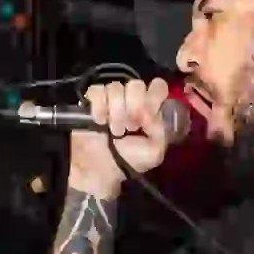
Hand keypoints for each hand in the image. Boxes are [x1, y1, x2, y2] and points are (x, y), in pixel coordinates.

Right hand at [69, 77, 171, 198]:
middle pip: (137, 85)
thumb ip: (160, 130)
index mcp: (152, 108)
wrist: (100, 169)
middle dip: (134, 107)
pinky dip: (99, 107)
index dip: (154, 98)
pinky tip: (99, 121)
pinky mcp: (93, 100)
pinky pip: (97, 91)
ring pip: (116, 87)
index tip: (147, 117)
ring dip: (115, 112)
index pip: (159, 86)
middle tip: (130, 128)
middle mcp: (133, 99)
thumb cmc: (130, 160)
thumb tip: (148, 113)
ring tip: (114, 131)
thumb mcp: (155, 151)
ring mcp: (112, 98)